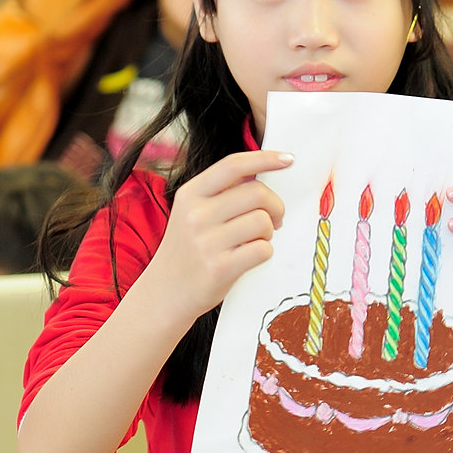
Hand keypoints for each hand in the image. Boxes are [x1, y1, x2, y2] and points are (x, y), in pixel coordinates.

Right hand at [141, 149, 290, 322]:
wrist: (164, 294)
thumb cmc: (186, 251)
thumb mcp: (191, 214)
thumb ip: (221, 194)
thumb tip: (262, 172)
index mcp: (190, 194)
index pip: (233, 165)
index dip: (265, 158)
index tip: (288, 160)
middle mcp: (196, 215)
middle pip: (257, 193)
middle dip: (275, 205)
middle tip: (275, 219)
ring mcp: (206, 242)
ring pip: (263, 221)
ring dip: (269, 232)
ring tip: (258, 240)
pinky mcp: (220, 268)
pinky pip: (262, 249)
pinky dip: (265, 252)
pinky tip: (252, 256)